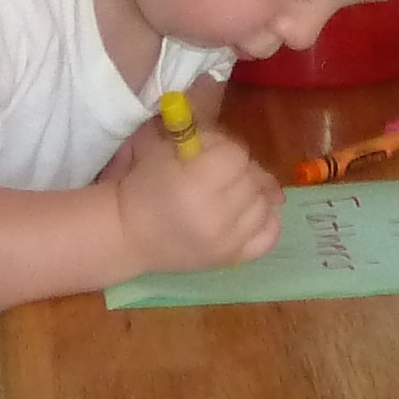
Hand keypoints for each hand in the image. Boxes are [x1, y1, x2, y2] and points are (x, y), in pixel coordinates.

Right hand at [116, 136, 279, 272]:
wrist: (128, 234)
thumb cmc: (144, 186)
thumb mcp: (166, 150)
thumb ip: (205, 140)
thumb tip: (241, 149)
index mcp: (194, 184)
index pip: (236, 156)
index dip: (226, 149)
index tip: (210, 155)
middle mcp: (215, 214)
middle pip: (252, 179)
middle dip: (240, 171)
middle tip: (221, 175)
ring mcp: (227, 241)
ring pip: (265, 204)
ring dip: (254, 193)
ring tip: (233, 193)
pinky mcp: (232, 259)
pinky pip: (269, 236)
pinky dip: (267, 220)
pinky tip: (252, 212)